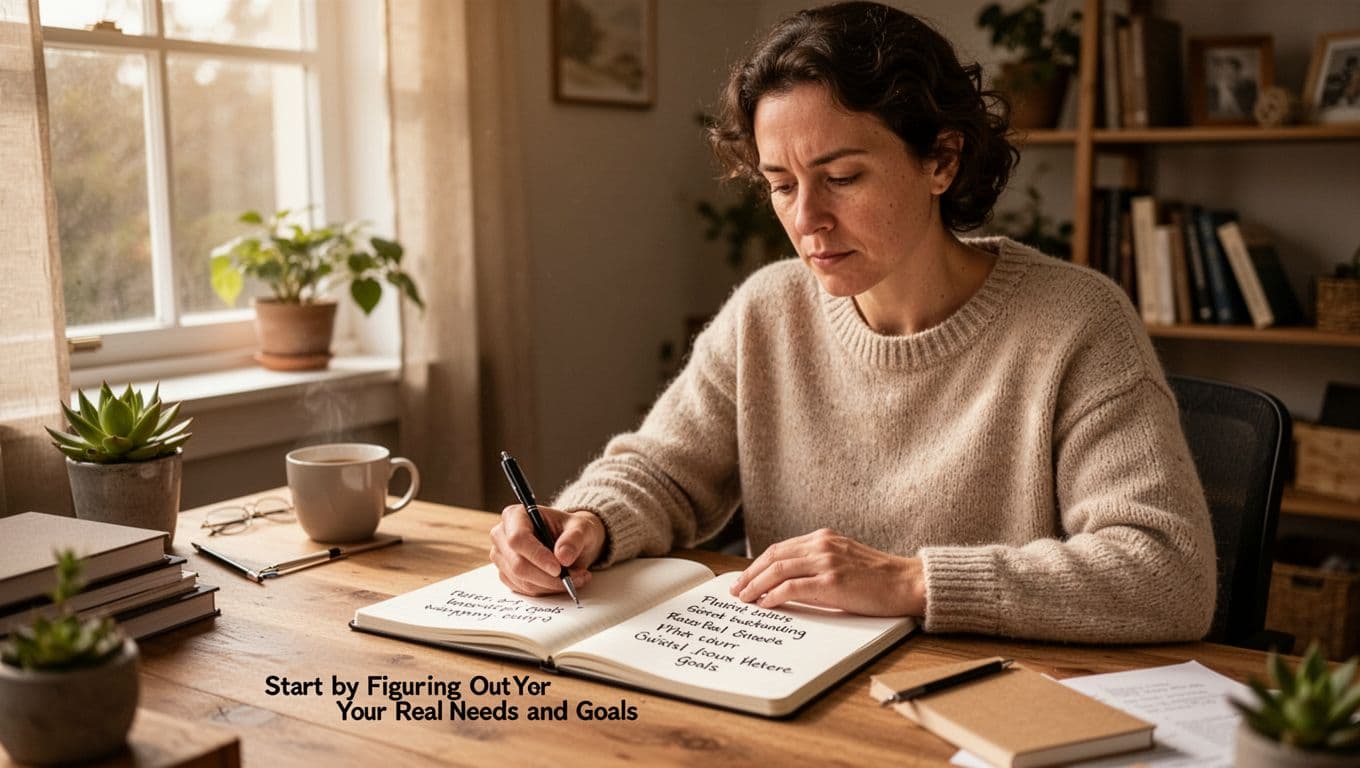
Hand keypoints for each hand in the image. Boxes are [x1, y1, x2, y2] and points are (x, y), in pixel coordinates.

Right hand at [489, 505, 605, 596]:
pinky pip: (525, 590)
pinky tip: (563, 582)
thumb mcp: (581, 528)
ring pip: (523, 581)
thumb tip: (563, 557)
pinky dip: (547, 590)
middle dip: (548, 577)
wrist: (570, 542)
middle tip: (575, 578)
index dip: (537, 556)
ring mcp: (503, 557)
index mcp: (516, 515)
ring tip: (576, 578)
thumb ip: (574, 539)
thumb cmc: (572, 530)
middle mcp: (503, 536)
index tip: (558, 568)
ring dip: (552, 585)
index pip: (518, 539)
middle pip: (518, 565)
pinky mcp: (507, 575)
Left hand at [729, 529, 925, 616]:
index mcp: (824, 538)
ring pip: (777, 570)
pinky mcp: (832, 582)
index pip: (780, 549)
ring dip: (756, 586)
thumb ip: (819, 562)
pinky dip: (774, 595)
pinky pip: (792, 587)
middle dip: (750, 574)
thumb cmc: (880, 577)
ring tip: (745, 599)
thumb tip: (789, 580)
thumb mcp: (845, 559)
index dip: (758, 564)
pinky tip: (765, 604)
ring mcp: (827, 562)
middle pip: (773, 557)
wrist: (907, 582)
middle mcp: (822, 545)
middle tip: (737, 590)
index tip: (745, 578)